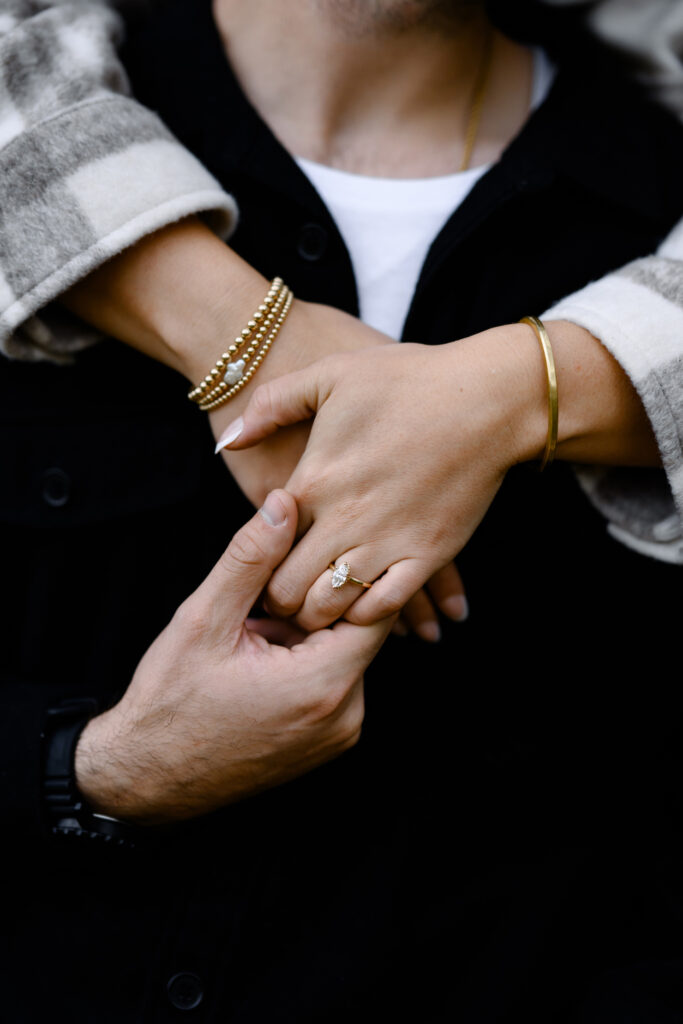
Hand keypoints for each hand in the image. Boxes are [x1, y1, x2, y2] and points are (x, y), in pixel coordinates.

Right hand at [74, 490, 392, 823]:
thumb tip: (284, 502)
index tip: (318, 550)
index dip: (349, 570)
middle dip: (321, 602)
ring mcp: (340, 734)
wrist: (147, 777)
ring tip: (258, 633)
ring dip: (311, 632)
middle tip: (268, 597)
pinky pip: (336, 682)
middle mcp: (346, 716)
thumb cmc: (171, 702)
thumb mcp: (204, 620)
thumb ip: (250, 558)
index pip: (377, 605)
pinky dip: (309, 660)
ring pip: (347, 653)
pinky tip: (263, 660)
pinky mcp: (328, 742)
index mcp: (324, 685)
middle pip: (363, 629)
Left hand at [212, 299, 468, 639]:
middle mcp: (344, 519)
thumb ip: (270, 405)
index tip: (259, 570)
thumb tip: (228, 440)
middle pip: (289, 588)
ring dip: (320, 614)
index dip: (254, 564)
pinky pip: (386, 606)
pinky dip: (369, 616)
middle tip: (283, 602)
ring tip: (318, 609)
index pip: (263, 545)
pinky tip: (363, 608)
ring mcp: (387, 540)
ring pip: (333, 606)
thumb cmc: (407, 379)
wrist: (486, 397)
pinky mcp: (428, 553)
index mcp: (313, 480)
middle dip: (280, 601)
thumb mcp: (329, 374)